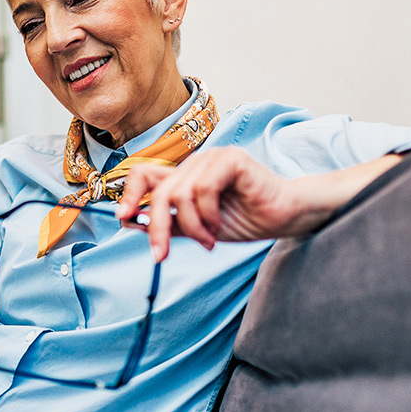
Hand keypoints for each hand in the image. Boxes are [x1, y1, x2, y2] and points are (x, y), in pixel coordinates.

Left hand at [116, 148, 402, 260]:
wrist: (287, 217)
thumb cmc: (247, 219)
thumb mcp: (199, 227)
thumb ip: (169, 222)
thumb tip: (129, 221)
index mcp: (186, 174)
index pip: (144, 174)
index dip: (129, 195)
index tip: (123, 219)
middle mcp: (196, 162)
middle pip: (159, 190)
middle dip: (156, 227)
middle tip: (161, 254)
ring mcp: (214, 157)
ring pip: (179, 193)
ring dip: (191, 226)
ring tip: (208, 240)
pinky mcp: (231, 160)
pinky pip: (203, 189)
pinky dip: (206, 215)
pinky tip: (218, 227)